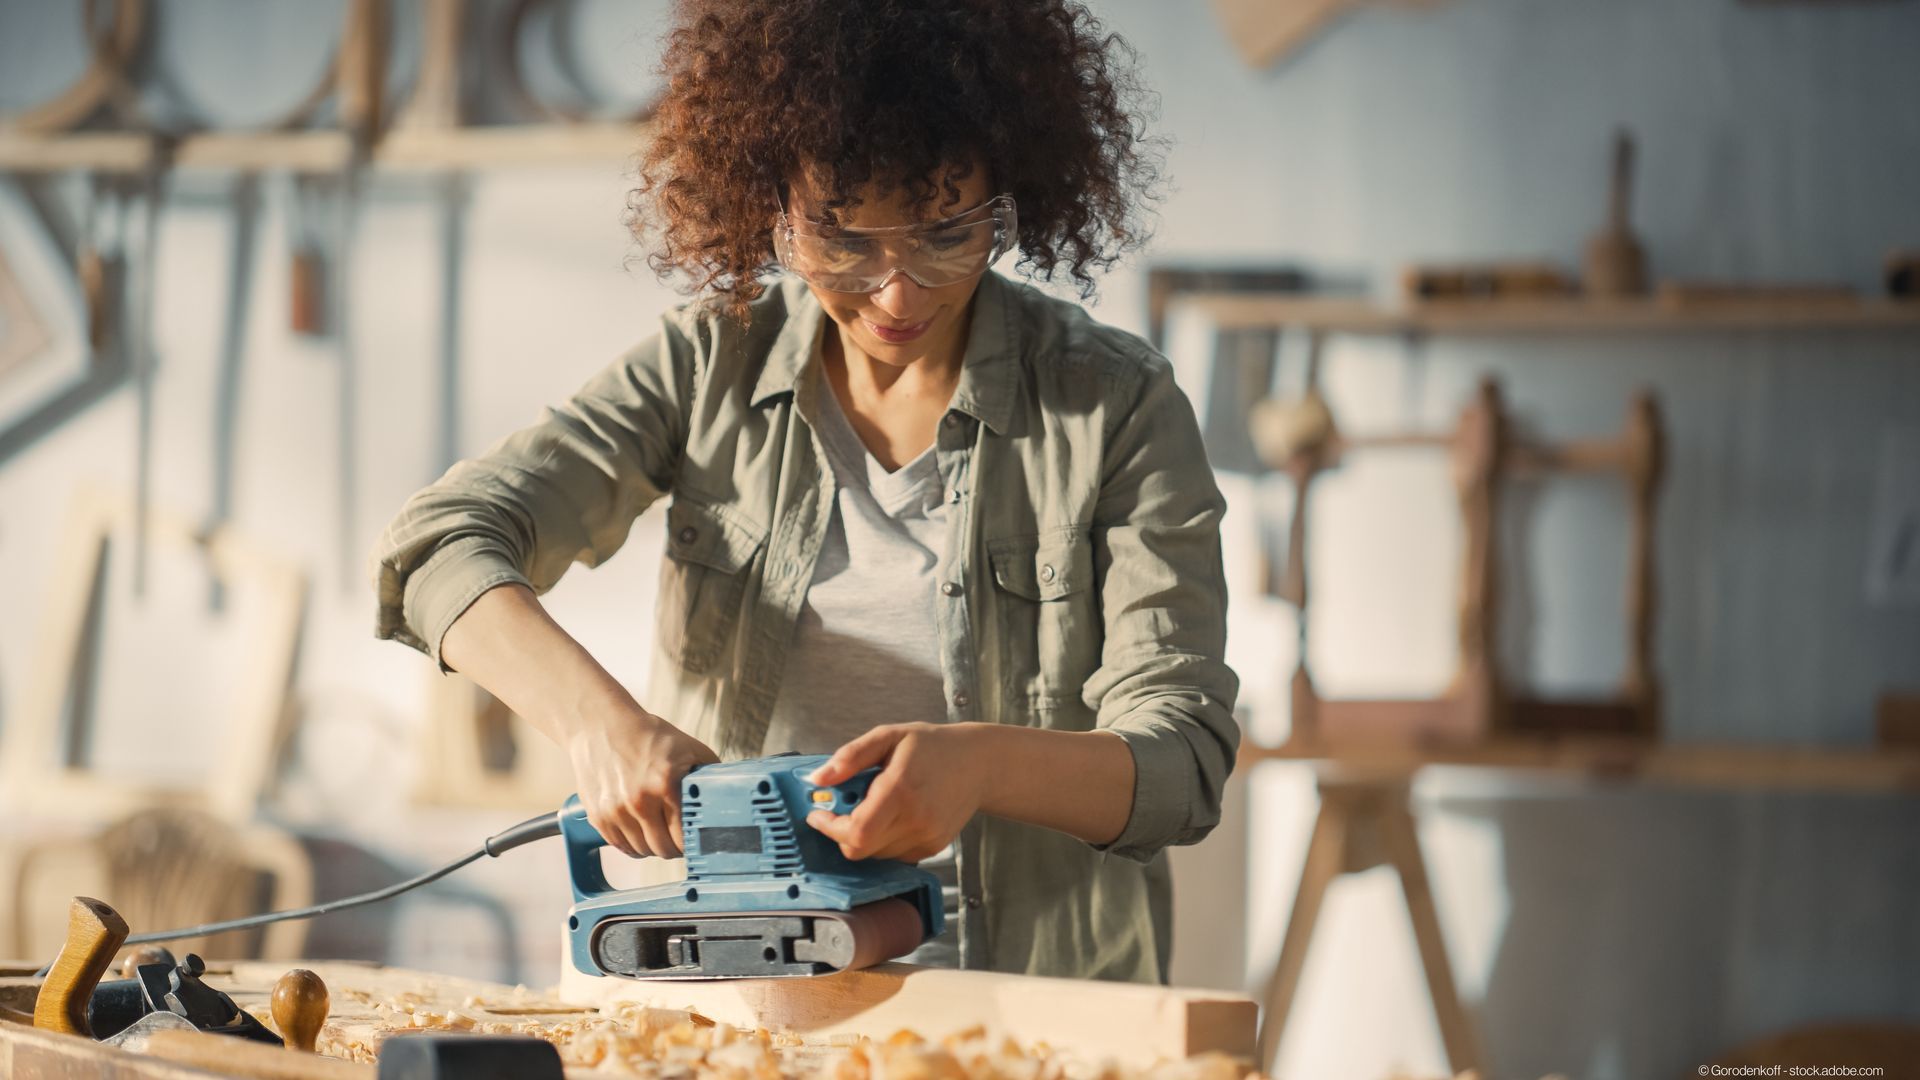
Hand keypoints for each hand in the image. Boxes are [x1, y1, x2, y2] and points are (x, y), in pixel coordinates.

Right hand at [566, 706, 718, 858]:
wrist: (602, 726)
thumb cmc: (650, 737)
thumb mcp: (690, 749)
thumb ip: (710, 777)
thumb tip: (729, 800)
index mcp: (666, 783)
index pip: (685, 837)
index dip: (695, 842)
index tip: (698, 840)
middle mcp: (639, 800)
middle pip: (664, 849)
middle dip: (676, 847)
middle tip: (680, 838)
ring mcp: (615, 810)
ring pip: (643, 850)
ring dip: (654, 846)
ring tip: (660, 831)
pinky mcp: (598, 815)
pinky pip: (621, 846)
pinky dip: (633, 845)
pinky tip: (641, 832)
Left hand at [805, 723, 994, 861]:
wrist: (979, 764)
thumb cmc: (933, 746)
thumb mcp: (888, 736)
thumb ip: (850, 757)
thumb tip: (819, 779)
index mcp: (900, 790)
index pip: (855, 832)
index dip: (829, 828)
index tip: (818, 815)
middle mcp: (915, 819)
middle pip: (860, 849)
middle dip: (842, 832)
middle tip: (842, 809)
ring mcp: (926, 837)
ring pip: (875, 854)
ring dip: (864, 835)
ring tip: (875, 805)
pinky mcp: (933, 847)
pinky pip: (894, 855)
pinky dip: (883, 840)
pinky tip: (893, 815)